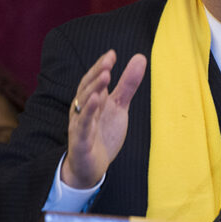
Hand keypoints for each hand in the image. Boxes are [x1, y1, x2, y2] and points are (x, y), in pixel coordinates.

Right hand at [61, 50, 146, 188]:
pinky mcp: (81, 141)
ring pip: (84, 103)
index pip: (93, 79)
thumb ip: (127, 85)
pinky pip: (83, 125)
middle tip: (109, 61)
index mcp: (91, 100)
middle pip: (87, 88)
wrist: (90, 167)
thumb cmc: (102, 134)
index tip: (112, 54)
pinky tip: (95, 100)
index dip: (101, 66)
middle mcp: (82, 109)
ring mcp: (80, 124)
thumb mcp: (119, 107)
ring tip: (105, 75)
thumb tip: (140, 58)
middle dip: (97, 73)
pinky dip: (87, 112)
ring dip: (94, 88)